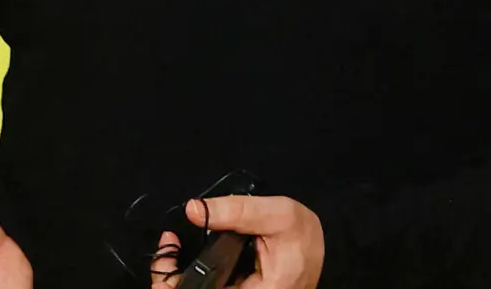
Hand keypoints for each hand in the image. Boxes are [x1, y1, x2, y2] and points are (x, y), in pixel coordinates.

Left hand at [154, 194, 324, 288]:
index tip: (168, 251)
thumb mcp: (278, 214)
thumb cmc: (304, 236)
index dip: (173, 280)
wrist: (323, 249)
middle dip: (169, 279)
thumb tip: (194, 209)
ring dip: (177, 278)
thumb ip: (237, 211)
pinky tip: (183, 257)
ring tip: (172, 250)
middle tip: (166, 249)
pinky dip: (189, 277)